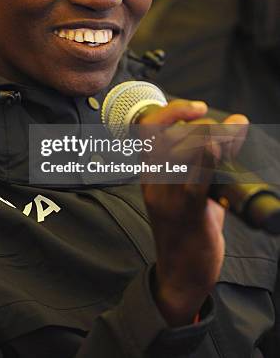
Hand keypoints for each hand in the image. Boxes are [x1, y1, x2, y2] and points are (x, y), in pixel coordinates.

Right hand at [138, 99, 248, 325]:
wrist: (180, 275)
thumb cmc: (188, 229)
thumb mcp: (193, 189)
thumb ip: (209, 160)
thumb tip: (233, 127)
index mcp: (151, 173)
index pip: (150, 129)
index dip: (173, 111)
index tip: (197, 108)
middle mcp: (155, 181)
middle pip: (170, 135)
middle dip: (203, 125)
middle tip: (229, 133)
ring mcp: (168, 197)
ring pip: (181, 152)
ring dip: (211, 138)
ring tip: (233, 138)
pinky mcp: (186, 213)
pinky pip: (194, 182)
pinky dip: (206, 160)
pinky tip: (219, 149)